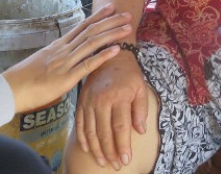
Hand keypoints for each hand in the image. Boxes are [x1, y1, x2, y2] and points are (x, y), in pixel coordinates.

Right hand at [2, 4, 131, 113]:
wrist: (9, 90)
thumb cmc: (22, 80)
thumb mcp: (41, 62)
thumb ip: (56, 57)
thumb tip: (66, 57)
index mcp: (58, 46)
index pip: (81, 27)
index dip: (98, 17)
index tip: (111, 7)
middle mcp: (63, 50)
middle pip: (90, 31)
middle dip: (110, 22)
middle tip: (127, 14)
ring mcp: (65, 63)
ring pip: (92, 44)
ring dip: (111, 34)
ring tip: (127, 28)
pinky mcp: (66, 78)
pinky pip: (88, 65)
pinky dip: (103, 56)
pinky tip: (116, 50)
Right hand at [74, 47, 148, 169]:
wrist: (111, 57)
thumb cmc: (129, 75)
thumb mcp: (141, 88)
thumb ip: (141, 110)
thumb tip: (140, 131)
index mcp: (119, 97)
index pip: (120, 127)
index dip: (123, 145)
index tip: (126, 159)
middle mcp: (102, 101)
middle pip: (104, 133)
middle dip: (110, 152)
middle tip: (116, 165)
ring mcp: (89, 102)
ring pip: (90, 131)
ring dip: (96, 150)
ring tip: (104, 162)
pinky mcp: (81, 102)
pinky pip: (79, 124)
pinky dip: (83, 138)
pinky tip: (87, 149)